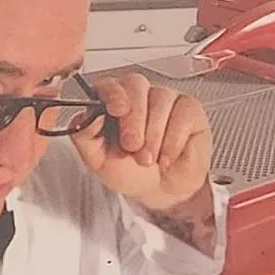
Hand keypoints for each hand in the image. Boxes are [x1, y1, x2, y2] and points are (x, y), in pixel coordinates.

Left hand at [71, 72, 212, 210]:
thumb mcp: (98, 160)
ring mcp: (165, 98)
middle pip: (136, 85)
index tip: (116, 110)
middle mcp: (139, 95)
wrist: (161, 190)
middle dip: (134, 118)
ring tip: (149, 159)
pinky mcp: (189, 109)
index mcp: (113, 102)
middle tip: (132, 146)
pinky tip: (166, 157)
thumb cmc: (131, 171)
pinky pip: (183, 113)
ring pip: (160, 100)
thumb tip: (85, 115)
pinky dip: (173, 140)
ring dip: (153, 136)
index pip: (110, 83)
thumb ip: (86, 136)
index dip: (113, 93)